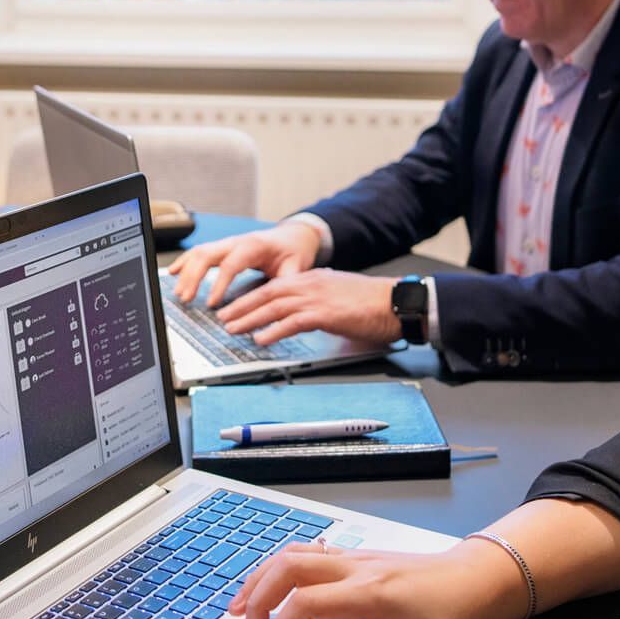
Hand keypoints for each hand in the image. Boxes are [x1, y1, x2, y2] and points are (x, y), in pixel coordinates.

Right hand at [166, 222, 322, 308]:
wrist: (294, 236)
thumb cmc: (294, 251)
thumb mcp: (296, 267)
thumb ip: (286, 284)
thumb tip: (277, 304)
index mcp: (254, 246)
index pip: (231, 264)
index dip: (219, 283)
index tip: (211, 303)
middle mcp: (237, 242)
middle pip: (207, 254)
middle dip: (193, 276)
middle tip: (186, 298)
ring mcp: (227, 243)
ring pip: (199, 252)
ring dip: (186, 272)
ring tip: (180, 293)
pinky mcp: (223, 248)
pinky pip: (199, 252)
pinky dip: (185, 262)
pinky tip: (173, 272)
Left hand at [214, 271, 401, 346]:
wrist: (396, 302)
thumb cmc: (373, 304)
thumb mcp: (339, 298)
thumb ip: (319, 305)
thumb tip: (305, 319)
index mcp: (314, 279)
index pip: (274, 286)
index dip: (251, 297)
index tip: (235, 307)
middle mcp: (311, 284)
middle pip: (267, 293)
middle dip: (242, 306)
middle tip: (223, 318)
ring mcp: (318, 297)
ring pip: (274, 306)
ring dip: (250, 319)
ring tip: (232, 329)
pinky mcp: (326, 313)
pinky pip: (293, 322)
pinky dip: (274, 330)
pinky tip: (261, 339)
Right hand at [228, 540, 526, 618]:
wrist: (475, 581)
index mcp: (368, 594)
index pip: (304, 605)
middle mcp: (354, 567)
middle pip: (286, 568)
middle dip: (257, 600)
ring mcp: (352, 557)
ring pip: (292, 553)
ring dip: (261, 579)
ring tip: (240, 609)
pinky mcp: (354, 556)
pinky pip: (306, 552)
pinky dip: (278, 568)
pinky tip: (269, 587)